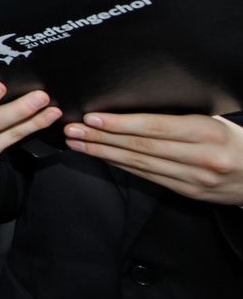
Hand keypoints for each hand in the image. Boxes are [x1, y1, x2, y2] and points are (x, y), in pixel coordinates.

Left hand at [65, 113, 242, 204]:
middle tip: (72, 131)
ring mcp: (194, 178)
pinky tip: (103, 157)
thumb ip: (180, 116)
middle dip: (101, 138)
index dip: (120, 124)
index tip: (92, 118)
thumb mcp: (215, 121)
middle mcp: (201, 157)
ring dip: (104, 153)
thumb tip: (133, 106)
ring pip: (140, 164)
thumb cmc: (235, 141)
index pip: (154, 127)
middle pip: (141, 147)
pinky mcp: (189, 192)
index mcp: (207, 132)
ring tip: (79, 144)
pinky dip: (122, 166)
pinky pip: (148, 177)